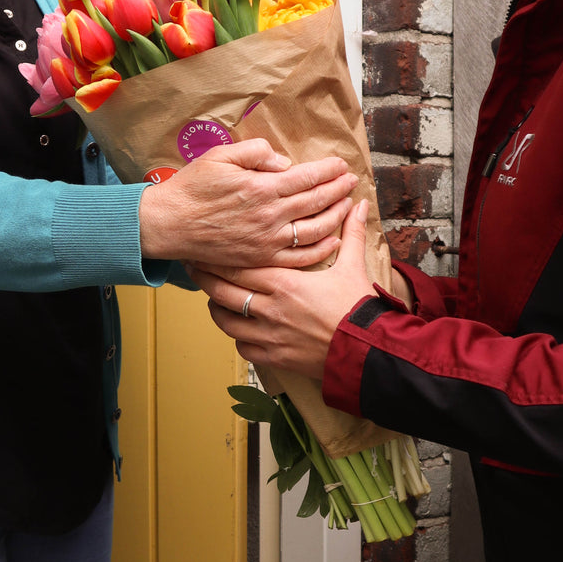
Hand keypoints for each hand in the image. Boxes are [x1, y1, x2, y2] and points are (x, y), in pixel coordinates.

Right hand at [138, 137, 356, 268]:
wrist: (170, 224)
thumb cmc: (192, 188)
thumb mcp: (220, 156)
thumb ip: (255, 152)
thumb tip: (283, 161)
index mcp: (262, 187)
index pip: (306, 177)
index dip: (328, 170)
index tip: (341, 164)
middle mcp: (270, 215)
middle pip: (316, 201)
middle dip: (338, 189)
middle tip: (352, 180)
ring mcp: (268, 240)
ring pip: (315, 229)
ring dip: (336, 215)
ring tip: (347, 203)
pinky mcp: (262, 259)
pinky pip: (301, 257)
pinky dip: (322, 249)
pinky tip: (333, 239)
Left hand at [191, 199, 373, 377]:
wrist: (368, 351)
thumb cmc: (358, 307)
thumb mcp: (353, 266)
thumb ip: (350, 233)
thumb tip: (359, 204)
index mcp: (285, 282)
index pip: (238, 266)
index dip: (217, 257)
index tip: (204, 248)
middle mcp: (270, 308)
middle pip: (223, 291)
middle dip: (205, 278)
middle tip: (194, 268)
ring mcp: (269, 335)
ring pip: (227, 321)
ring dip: (217, 308)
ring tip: (214, 298)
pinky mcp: (274, 357)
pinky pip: (242, 347)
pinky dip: (237, 337)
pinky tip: (239, 328)